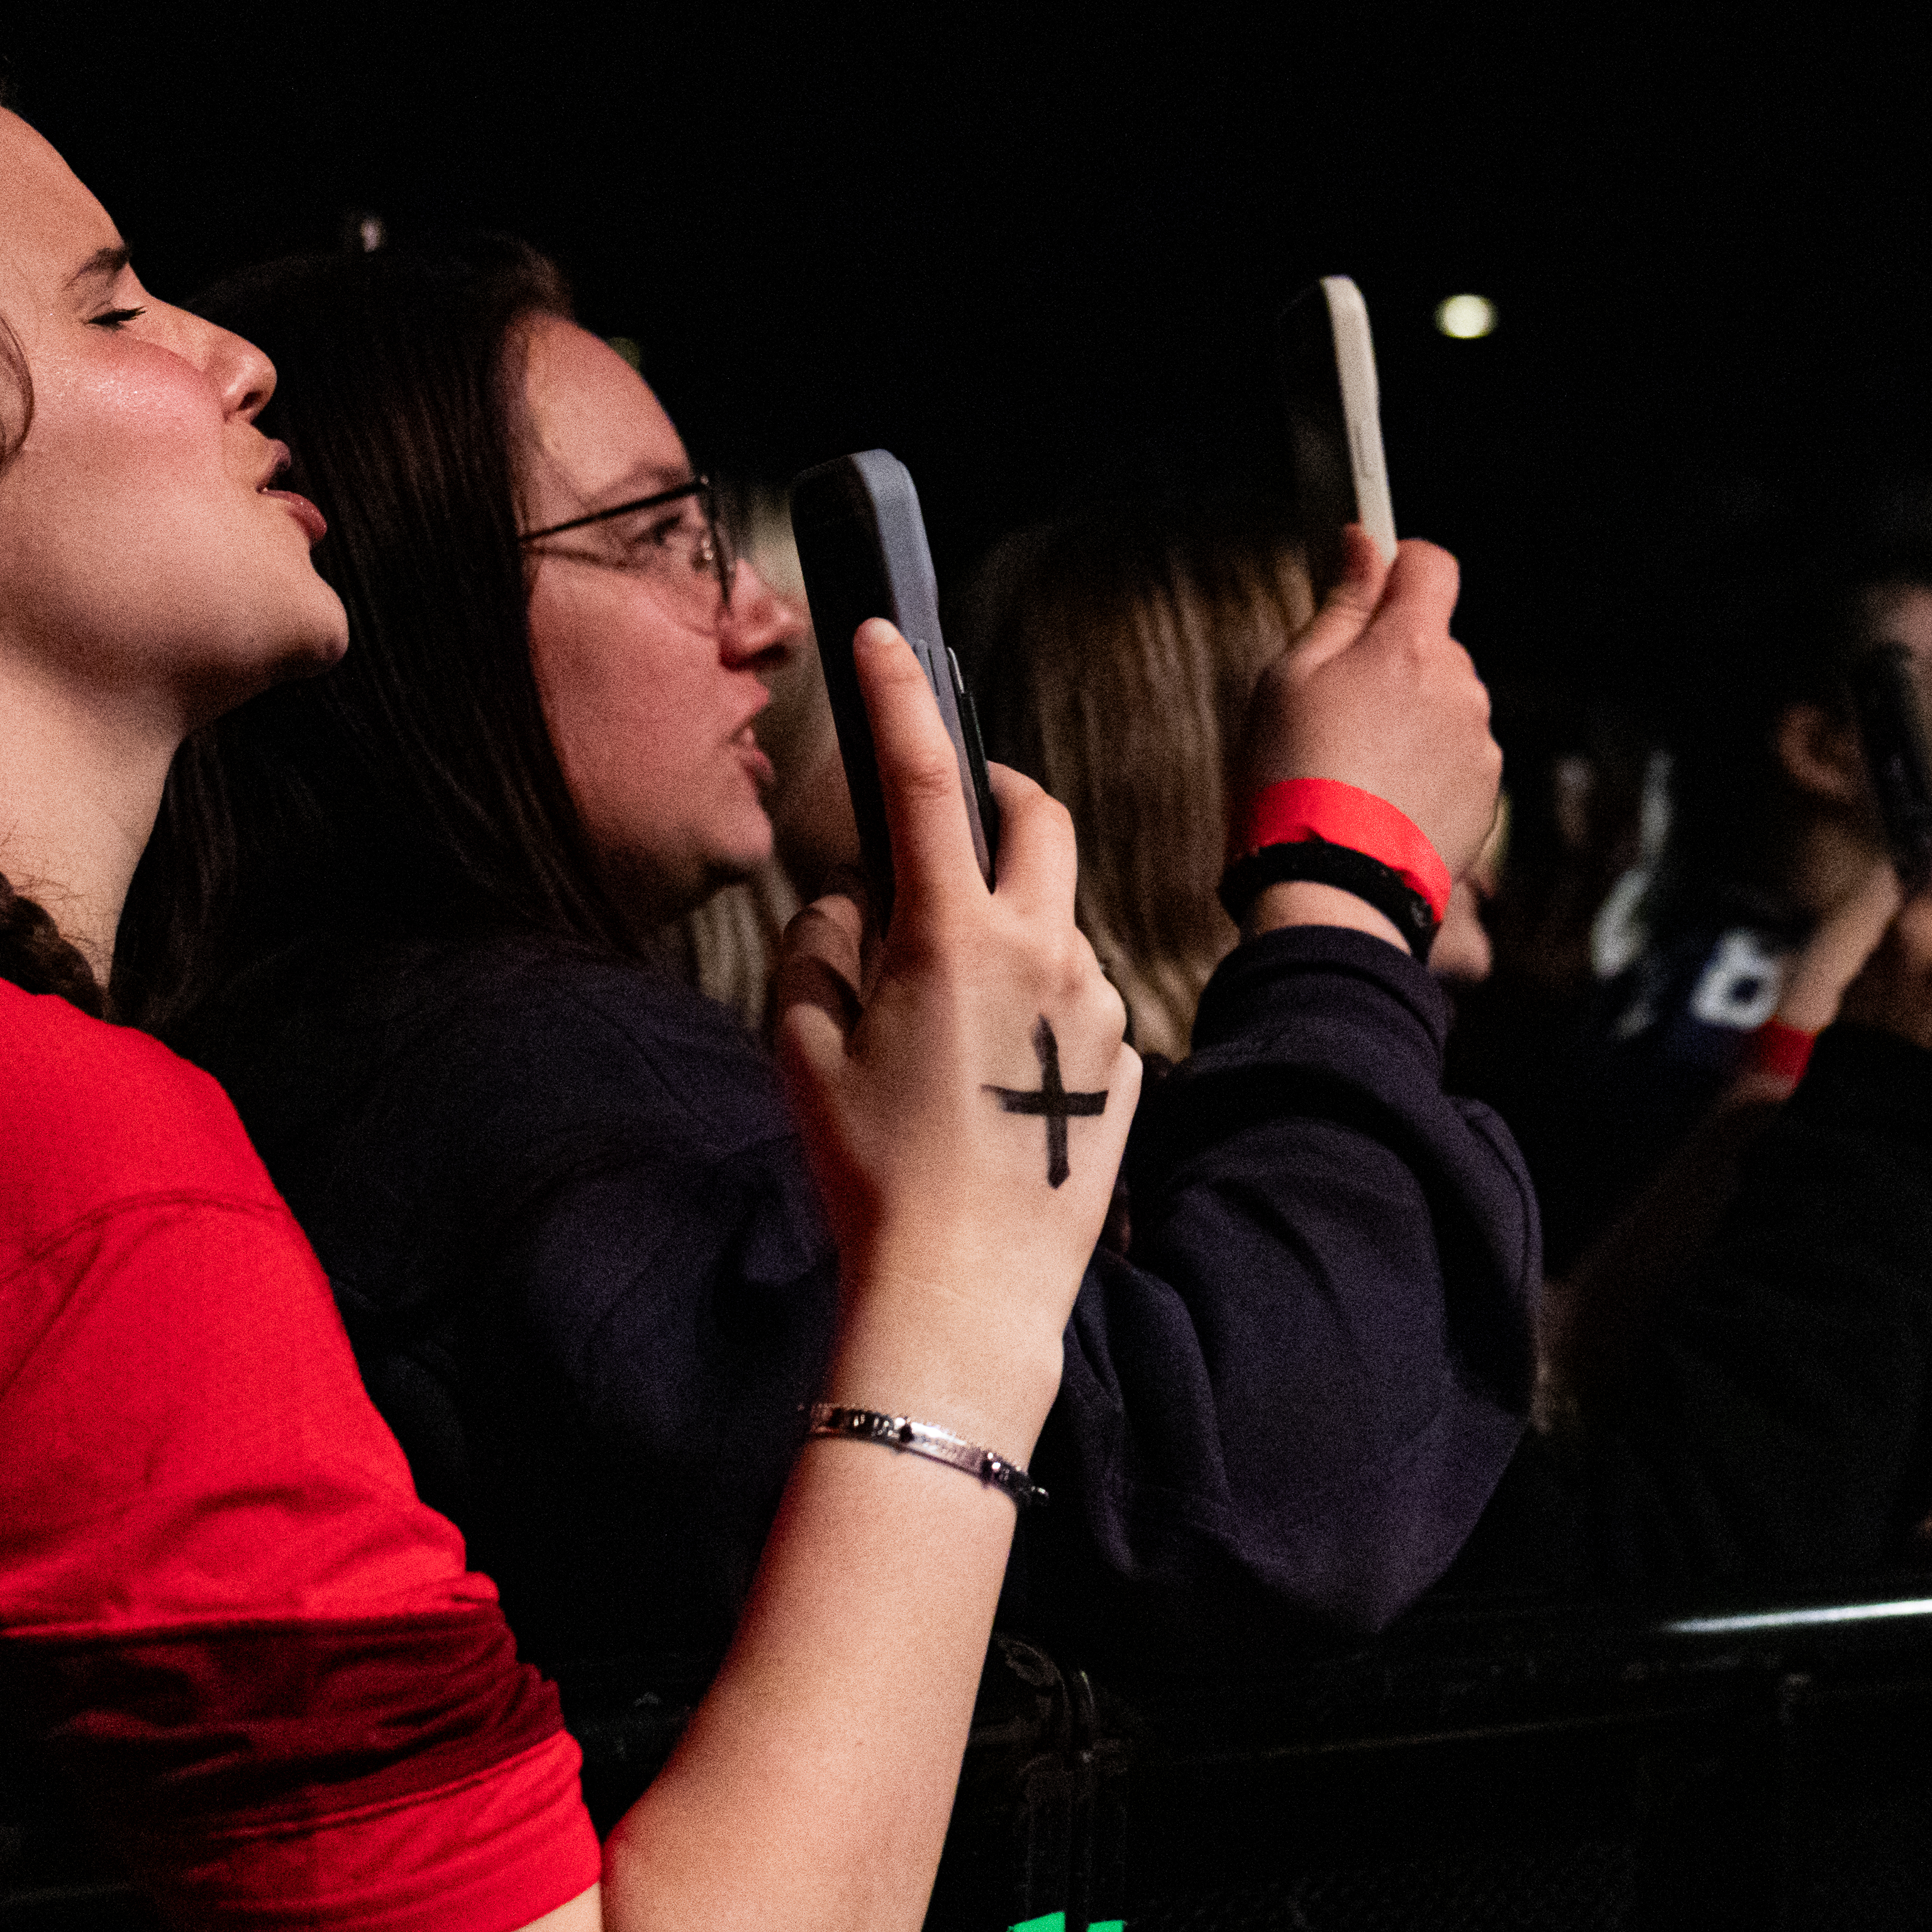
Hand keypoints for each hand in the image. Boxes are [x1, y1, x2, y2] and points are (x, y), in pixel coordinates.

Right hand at [776, 618, 1140, 1454]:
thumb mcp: (802, 1048)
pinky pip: (1083, 1001)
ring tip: (952, 1013)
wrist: (966, 1292)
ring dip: (1013, 925)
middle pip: (1036, 819)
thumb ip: (821, 946)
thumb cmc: (870, 1171)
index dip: (898, 699)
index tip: (884, 640)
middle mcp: (1044, 951)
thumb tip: (853, 902)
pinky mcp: (1129, 1061)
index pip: (925, 781)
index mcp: (953, 936)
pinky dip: (1041, 1006)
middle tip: (958, 807)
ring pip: (1059, 920)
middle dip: (998, 791)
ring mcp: (1099, 1007)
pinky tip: (997, 1079)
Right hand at [1244, 526, 1503, 887]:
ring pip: (1446, 702)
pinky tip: (1382, 798)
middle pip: (1434, 642)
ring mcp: (1479, 744)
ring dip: (1412, 716)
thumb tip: (1363, 544)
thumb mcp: (1290, 677)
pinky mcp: (1487, 795)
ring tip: (1356, 765)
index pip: (1431, 565)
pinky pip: (1458, 756)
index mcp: (1411, 646)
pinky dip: (1427, 766)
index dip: (1399, 565)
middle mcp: (1460, 687)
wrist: (1332, 888)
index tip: (1369, 582)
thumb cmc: (1294, 779)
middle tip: (1336, 705)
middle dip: (1393, 658)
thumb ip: (1340, 605)